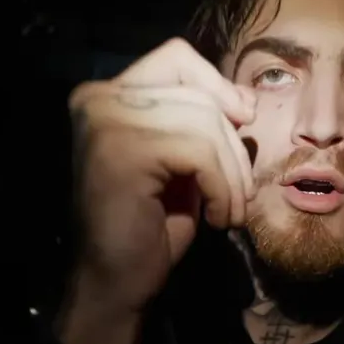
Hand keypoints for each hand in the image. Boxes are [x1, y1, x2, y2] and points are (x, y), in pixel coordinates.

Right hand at [66, 38, 256, 316]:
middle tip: (239, 195)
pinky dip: (223, 189)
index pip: (176, 58)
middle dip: (232, 146)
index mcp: (106, 96)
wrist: (117, 284)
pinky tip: (217, 220)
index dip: (217, 85)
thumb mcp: (182, 163)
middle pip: (198, 94)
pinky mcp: (121, 151)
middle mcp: (97, 99)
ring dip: (232, 174)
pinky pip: (200, 152)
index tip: (244, 122)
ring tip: (230, 212)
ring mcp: (104, 121)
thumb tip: (247, 98)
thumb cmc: (149, 228)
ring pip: (204, 123)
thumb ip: (202, 123)